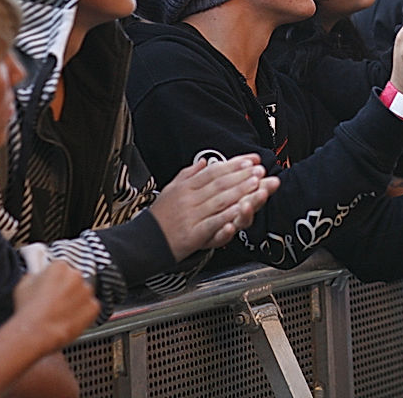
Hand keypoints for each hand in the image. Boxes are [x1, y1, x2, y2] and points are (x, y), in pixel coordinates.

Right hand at [11, 261, 98, 351]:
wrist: (35, 333)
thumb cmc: (28, 311)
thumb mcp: (23, 285)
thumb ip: (34, 275)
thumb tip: (37, 276)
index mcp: (59, 267)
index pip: (61, 268)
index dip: (54, 279)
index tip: (51, 287)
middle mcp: (76, 276)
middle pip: (74, 280)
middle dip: (66, 289)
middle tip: (55, 301)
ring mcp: (87, 292)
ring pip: (83, 294)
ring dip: (75, 300)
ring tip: (61, 312)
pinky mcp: (93, 307)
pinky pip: (90, 308)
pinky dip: (83, 313)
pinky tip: (69, 319)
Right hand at [148, 154, 278, 260]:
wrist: (143, 242)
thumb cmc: (159, 218)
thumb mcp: (170, 190)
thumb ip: (188, 174)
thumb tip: (202, 162)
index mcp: (185, 187)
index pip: (213, 172)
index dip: (233, 164)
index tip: (249, 160)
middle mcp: (189, 199)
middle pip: (219, 184)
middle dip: (243, 176)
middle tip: (259, 170)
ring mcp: (191, 217)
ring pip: (220, 202)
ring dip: (240, 192)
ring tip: (256, 184)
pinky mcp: (193, 235)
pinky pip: (213, 224)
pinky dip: (227, 218)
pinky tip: (240, 211)